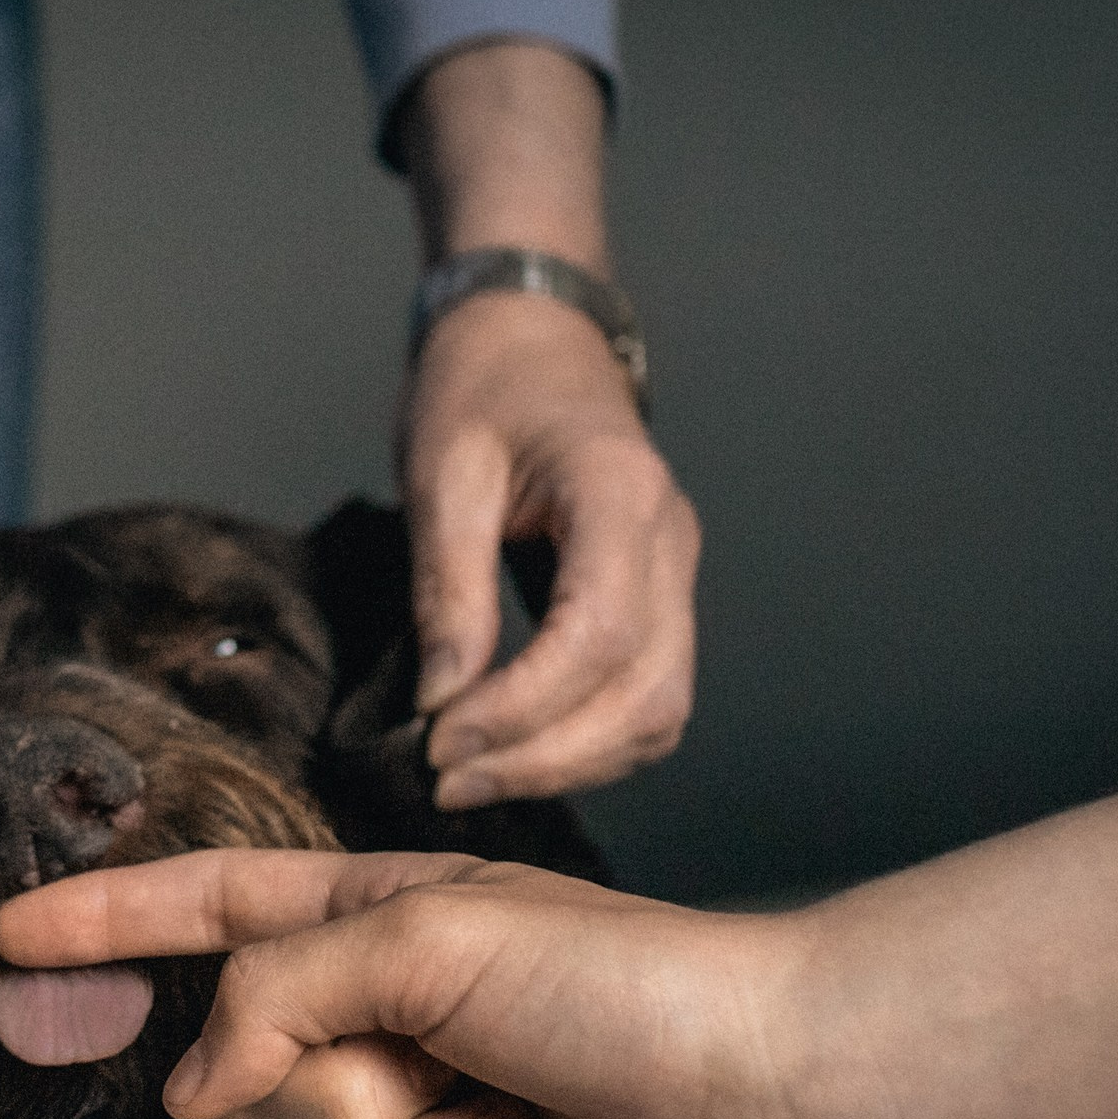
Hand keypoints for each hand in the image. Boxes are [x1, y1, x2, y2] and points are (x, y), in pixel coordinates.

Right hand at [0, 849, 879, 1118]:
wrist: (769, 1101)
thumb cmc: (627, 982)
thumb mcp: (430, 930)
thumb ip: (274, 990)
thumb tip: (201, 1084)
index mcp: (365, 932)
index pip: (199, 918)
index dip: (104, 924)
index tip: (12, 934)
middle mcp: (373, 1036)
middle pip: (240, 1087)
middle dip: (328, 1090)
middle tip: (437, 1065)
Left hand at [405, 294, 698, 807]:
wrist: (532, 337)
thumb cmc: (481, 387)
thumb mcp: (442, 472)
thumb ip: (447, 587)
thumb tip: (442, 699)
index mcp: (621, 493)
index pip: (598, 634)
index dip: (522, 707)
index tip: (440, 739)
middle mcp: (671, 541)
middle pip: (645, 692)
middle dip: (546, 757)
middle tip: (446, 781)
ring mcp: (677, 575)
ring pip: (660, 711)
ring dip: (571, 765)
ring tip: (473, 780)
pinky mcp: (661, 601)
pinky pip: (648, 700)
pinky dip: (589, 746)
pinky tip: (516, 756)